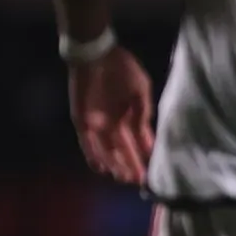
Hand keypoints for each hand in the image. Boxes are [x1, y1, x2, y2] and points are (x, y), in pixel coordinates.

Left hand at [68, 45, 155, 184]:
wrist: (96, 55)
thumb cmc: (122, 68)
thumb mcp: (141, 89)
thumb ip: (142, 112)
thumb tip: (145, 135)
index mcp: (128, 115)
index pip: (138, 140)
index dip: (145, 154)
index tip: (153, 168)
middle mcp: (113, 122)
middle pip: (123, 149)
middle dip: (131, 164)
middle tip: (140, 180)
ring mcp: (97, 123)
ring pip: (106, 150)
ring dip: (115, 164)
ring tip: (124, 177)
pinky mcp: (82, 121)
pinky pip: (87, 142)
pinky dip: (93, 155)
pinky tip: (102, 167)